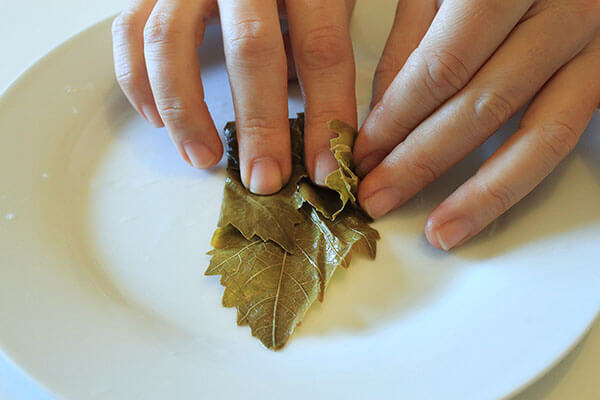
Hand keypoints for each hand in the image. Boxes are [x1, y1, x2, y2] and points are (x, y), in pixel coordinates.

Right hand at [112, 0, 355, 193]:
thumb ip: (318, 46)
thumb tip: (315, 121)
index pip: (321, 48)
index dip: (326, 113)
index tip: (327, 169)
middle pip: (249, 48)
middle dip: (259, 124)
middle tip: (265, 179)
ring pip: (171, 42)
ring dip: (185, 111)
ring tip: (203, 158)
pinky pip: (129, 31)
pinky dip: (136, 80)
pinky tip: (156, 119)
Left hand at [354, 0, 599, 250]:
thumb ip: (412, 40)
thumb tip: (382, 114)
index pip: (441, 68)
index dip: (397, 118)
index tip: (363, 153)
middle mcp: (563, 10)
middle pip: (481, 106)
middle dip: (420, 161)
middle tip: (378, 195)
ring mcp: (592, 45)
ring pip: (536, 135)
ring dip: (477, 192)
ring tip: (437, 230)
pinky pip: (561, 136)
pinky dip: (516, 179)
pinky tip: (480, 207)